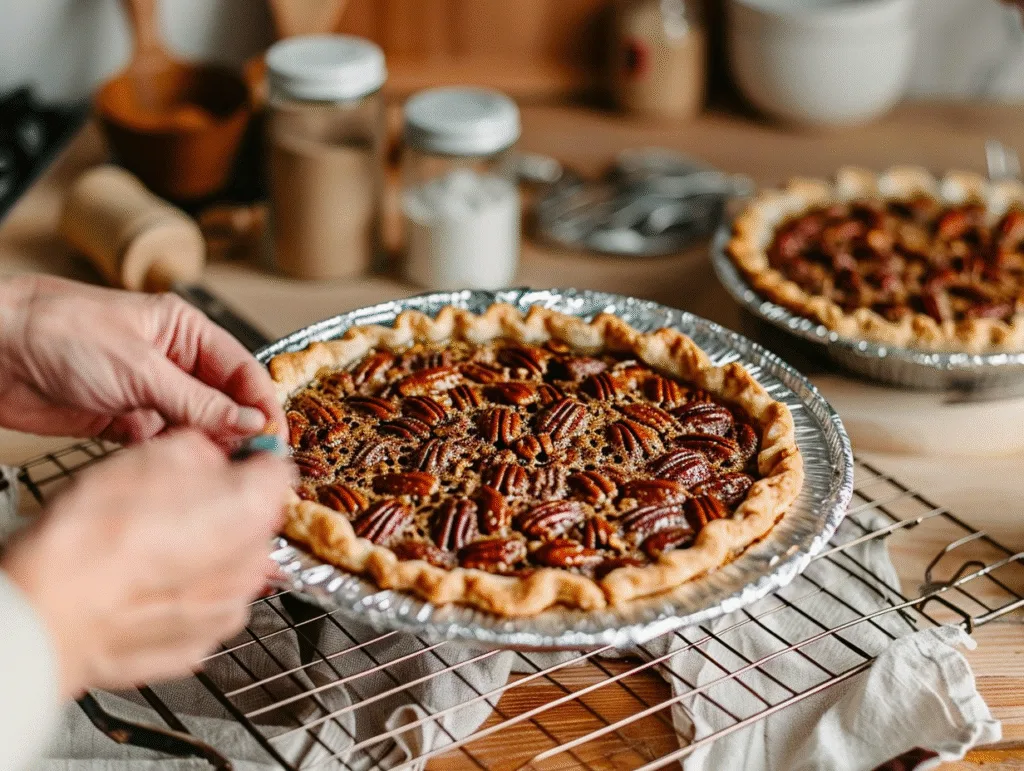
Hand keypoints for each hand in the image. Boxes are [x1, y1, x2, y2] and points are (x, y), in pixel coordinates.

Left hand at [0, 275, 284, 444]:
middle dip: (239, 432)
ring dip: (205, 448)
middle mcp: (171, 361)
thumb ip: (198, 402)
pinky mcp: (121, 420)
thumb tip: (249, 423)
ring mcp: (146, 392)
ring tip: (218, 472)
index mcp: (184, 332)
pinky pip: (160, 444)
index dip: (262, 405)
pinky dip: (171, 459)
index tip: (274, 439)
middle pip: (223, 402)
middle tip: (250, 464)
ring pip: (194, 427)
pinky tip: (179, 471)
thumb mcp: (141, 369)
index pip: (241, 371)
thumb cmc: (56, 332)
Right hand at [1, 430, 292, 697]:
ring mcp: (226, 611)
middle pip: (252, 521)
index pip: (276, 469)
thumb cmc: (95, 535)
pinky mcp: (197, 644)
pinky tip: (141, 583)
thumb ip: (203, 450)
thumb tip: (212, 455)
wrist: (49, 609)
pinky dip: (178, 594)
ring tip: (147, 548)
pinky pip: (199, 605)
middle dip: (222, 509)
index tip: (228, 459)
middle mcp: (252, 565)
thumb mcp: (154, 454)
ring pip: (227, 565)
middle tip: (170, 504)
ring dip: (201, 554)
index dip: (248, 459)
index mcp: (253, 509)